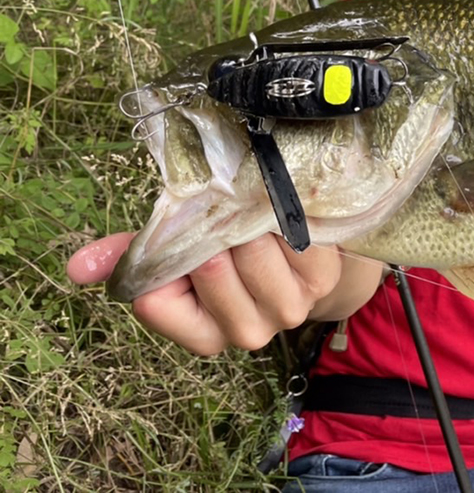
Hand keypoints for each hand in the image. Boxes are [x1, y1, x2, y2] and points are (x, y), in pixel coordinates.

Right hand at [67, 232, 356, 355]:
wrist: (305, 256)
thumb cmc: (233, 250)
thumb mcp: (181, 252)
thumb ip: (134, 256)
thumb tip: (77, 266)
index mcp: (204, 336)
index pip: (154, 300)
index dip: (165, 256)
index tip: (182, 233)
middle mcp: (246, 333)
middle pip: (209, 265)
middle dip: (212, 230)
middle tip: (224, 212)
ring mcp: (288, 310)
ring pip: (250, 249)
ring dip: (249, 220)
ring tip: (254, 212)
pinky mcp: (321, 282)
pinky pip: (291, 238)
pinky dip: (284, 217)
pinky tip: (284, 216)